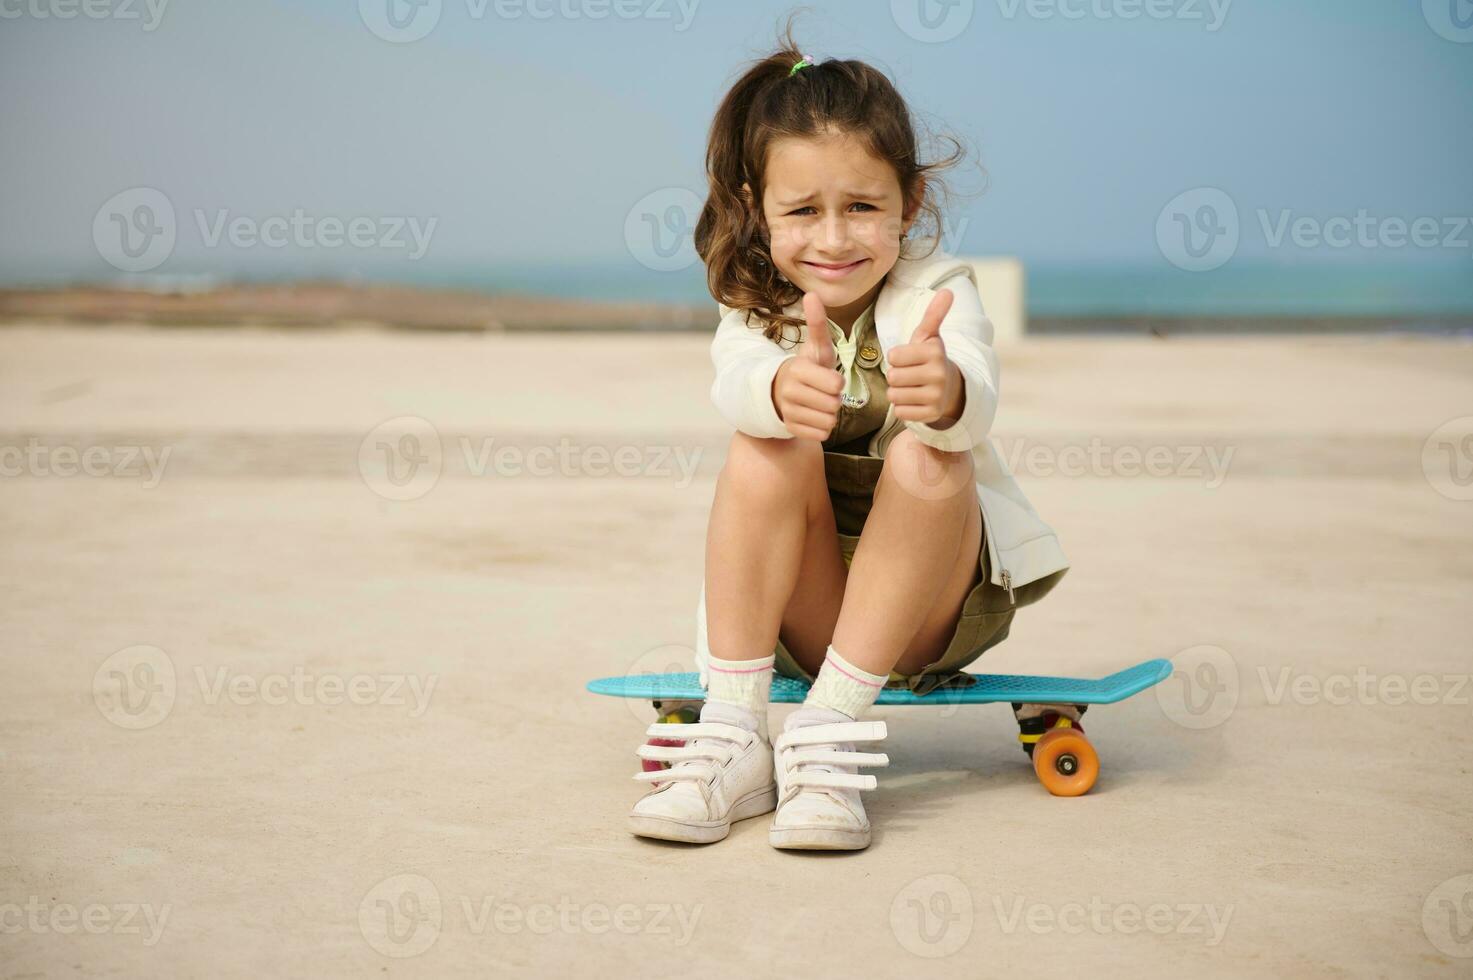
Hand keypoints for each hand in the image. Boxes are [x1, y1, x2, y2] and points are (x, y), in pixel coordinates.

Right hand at [772, 292, 843, 440]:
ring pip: (828, 421)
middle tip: (824, 392)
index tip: (828, 378)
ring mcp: (788, 412)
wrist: (780, 392)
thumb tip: (812, 293)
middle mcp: (790, 392)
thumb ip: (817, 323)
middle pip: (834, 405)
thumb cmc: (808, 368)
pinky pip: (821, 435)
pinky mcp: (791, 429)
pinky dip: (822, 428)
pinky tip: (814, 416)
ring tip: (819, 403)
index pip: (836, 385)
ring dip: (829, 414)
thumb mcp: (816, 347)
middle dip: (834, 399)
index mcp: (798, 370)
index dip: (837, 383)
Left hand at [886, 288, 963, 425]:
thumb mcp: (929, 336)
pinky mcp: (931, 414)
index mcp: (934, 352)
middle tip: (910, 375)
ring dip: (898, 393)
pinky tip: (915, 401)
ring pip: (894, 396)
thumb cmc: (930, 359)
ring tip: (912, 387)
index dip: (896, 358)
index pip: (893, 356)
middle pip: (892, 377)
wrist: (950, 389)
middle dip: (896, 376)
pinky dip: (903, 408)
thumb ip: (934, 315)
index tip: (908, 358)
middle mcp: (938, 374)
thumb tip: (948, 291)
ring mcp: (936, 396)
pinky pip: (900, 412)